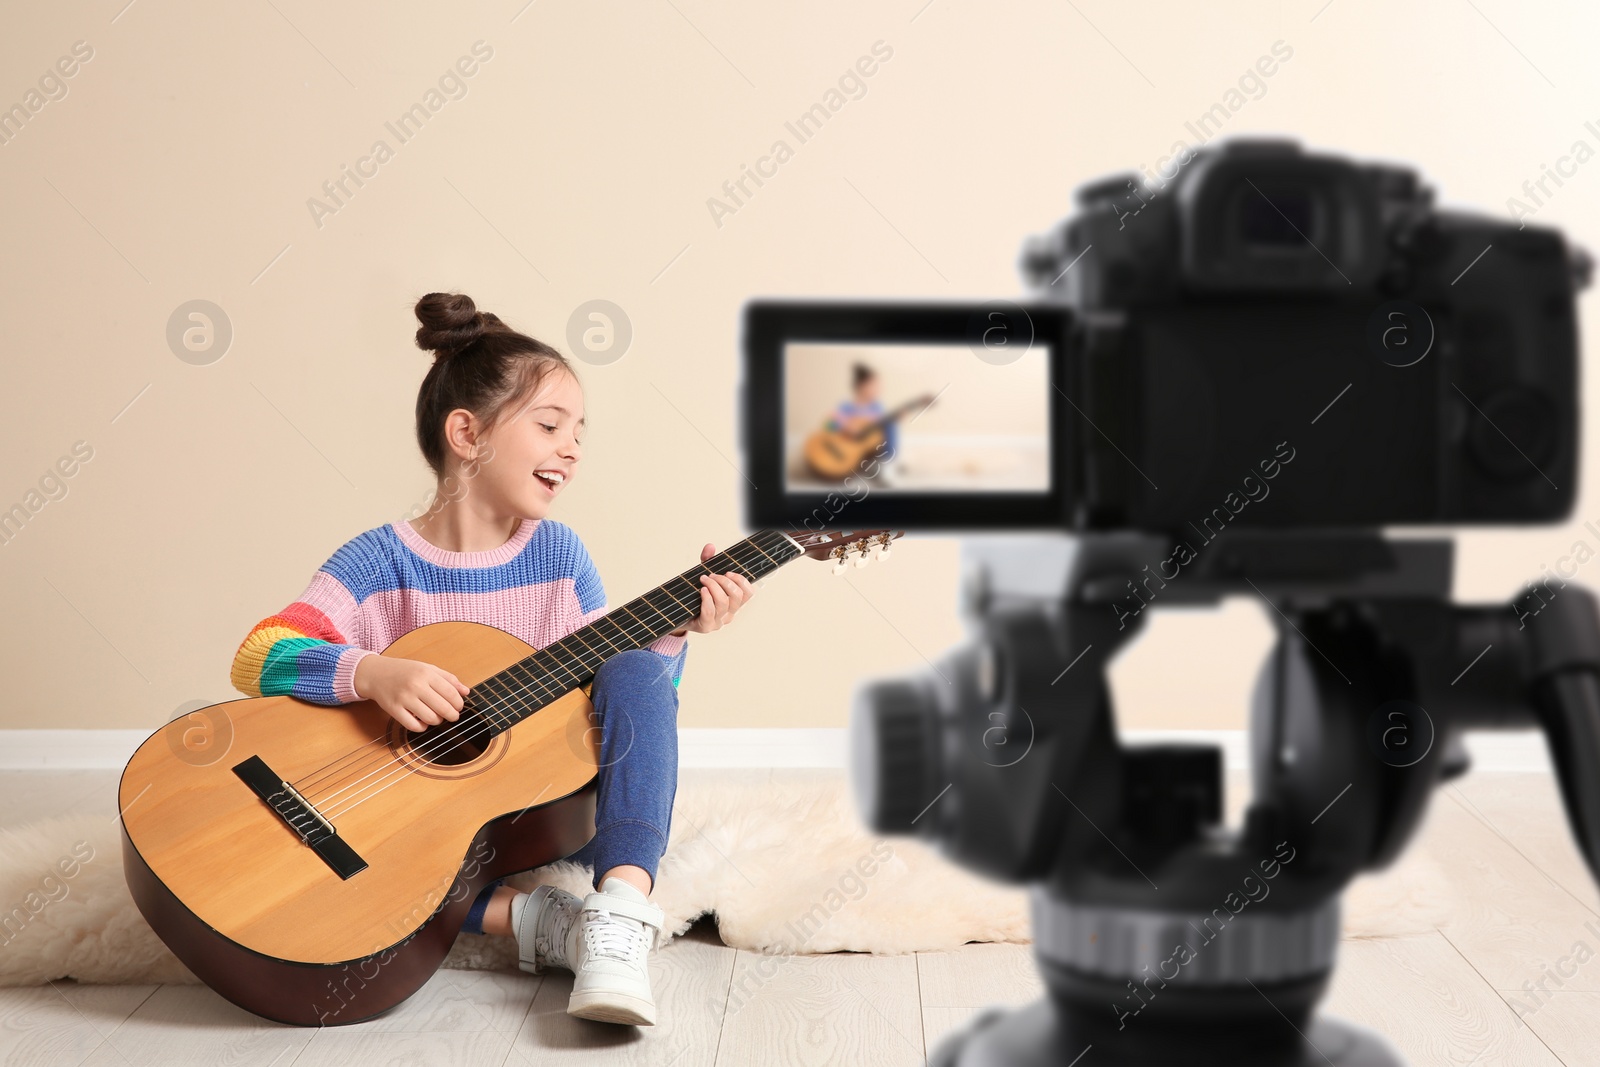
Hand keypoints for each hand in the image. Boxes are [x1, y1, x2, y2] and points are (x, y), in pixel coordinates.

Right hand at [354, 654, 469, 732]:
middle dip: (452, 715)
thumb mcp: (428, 668)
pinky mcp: (393, 710)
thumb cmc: (405, 671)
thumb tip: (466, 692)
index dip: (459, 704)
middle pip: (443, 708)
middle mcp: (415, 685)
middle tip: (452, 716)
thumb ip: (449, 679)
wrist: (376, 673)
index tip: (459, 707)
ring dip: (437, 721)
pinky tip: (423, 722)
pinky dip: (422, 727)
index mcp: (426, 673)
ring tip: (437, 716)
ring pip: (430, 719)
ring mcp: (404, 698)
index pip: (451, 694)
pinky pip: (414, 726)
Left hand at [670, 543, 754, 636]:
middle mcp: (729, 614)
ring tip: (703, 580)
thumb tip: (710, 546)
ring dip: (713, 587)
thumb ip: (707, 562)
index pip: (749, 594)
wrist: (677, 616)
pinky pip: (710, 611)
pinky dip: (706, 598)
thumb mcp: (703, 578)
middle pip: (737, 597)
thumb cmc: (694, 598)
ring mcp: (718, 622)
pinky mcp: (706, 626)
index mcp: (734, 604)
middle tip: (711, 575)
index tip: (728, 572)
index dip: (742, 581)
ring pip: (723, 603)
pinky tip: (702, 590)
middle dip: (724, 581)